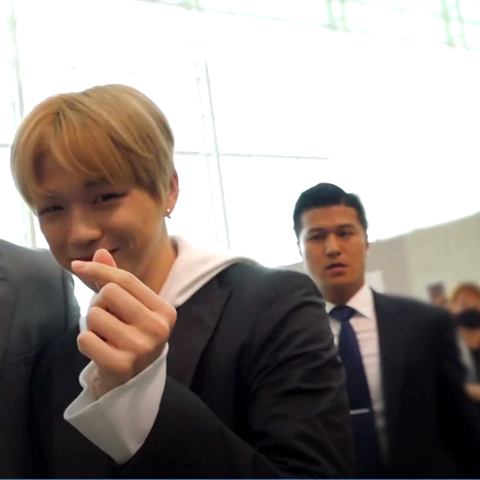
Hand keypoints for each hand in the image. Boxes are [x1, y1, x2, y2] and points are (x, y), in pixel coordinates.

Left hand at [72, 249, 175, 398]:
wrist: (132, 382)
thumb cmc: (131, 336)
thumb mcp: (130, 307)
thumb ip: (116, 280)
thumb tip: (100, 252)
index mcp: (165, 311)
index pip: (126, 280)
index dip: (99, 270)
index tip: (77, 266)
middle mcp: (158, 329)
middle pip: (109, 293)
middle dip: (99, 303)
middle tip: (107, 320)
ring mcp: (141, 348)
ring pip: (94, 315)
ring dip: (91, 325)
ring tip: (105, 336)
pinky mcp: (121, 365)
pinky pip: (85, 339)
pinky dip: (85, 342)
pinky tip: (99, 350)